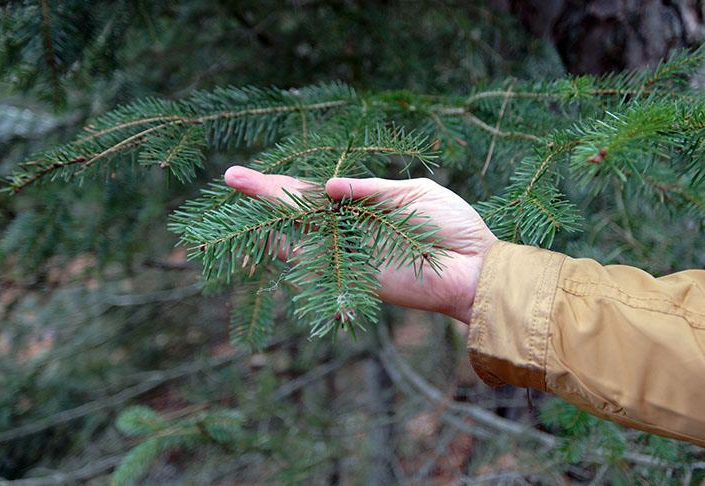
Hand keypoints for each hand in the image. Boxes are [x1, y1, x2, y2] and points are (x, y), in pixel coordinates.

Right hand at [224, 166, 497, 323]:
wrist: (474, 267)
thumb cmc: (452, 227)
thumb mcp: (414, 193)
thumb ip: (370, 189)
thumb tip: (329, 186)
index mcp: (368, 203)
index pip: (320, 190)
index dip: (291, 180)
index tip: (262, 168)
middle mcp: (352, 227)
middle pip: (299, 207)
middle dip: (266, 192)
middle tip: (231, 176)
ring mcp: (348, 250)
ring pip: (298, 230)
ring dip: (266, 214)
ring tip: (235, 191)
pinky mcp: (352, 273)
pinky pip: (314, 260)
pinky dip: (286, 248)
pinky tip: (259, 234)